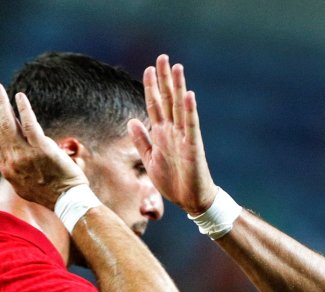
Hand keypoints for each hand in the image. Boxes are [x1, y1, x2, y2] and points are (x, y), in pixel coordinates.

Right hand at [0, 82, 87, 208]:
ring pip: (7, 124)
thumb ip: (15, 168)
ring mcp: (26, 155)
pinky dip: (23, 109)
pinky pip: (29, 125)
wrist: (67, 201)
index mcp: (6, 169)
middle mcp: (12, 161)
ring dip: (1, 103)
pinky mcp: (42, 150)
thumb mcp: (23, 185)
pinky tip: (20, 97)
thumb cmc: (50, 193)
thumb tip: (11, 156)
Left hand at [130, 54, 217, 215]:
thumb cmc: (173, 182)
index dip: (152, 87)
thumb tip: (131, 120)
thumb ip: (142, 140)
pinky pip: (191, 126)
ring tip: (177, 67)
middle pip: (168, 100)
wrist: (190, 200)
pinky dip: (189, 110)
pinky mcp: (193, 146)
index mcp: (162, 134)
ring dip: (178, 87)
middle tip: (163, 57)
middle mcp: (173, 131)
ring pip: (179, 107)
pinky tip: (188, 95)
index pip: (155, 105)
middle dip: (164, 79)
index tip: (149, 68)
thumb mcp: (150, 159)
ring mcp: (184, 137)